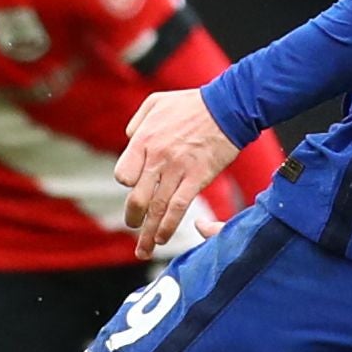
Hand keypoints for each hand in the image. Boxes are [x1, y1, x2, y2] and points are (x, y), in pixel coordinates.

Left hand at [115, 90, 238, 256]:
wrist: (228, 107)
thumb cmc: (192, 104)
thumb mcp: (155, 102)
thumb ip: (137, 122)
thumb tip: (129, 139)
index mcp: (144, 140)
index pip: (123, 174)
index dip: (127, 183)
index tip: (133, 186)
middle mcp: (157, 159)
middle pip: (136, 198)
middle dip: (133, 217)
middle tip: (133, 226)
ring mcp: (177, 171)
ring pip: (156, 209)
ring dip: (148, 233)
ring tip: (143, 249)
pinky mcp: (198, 179)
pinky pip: (178, 208)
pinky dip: (168, 227)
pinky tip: (163, 239)